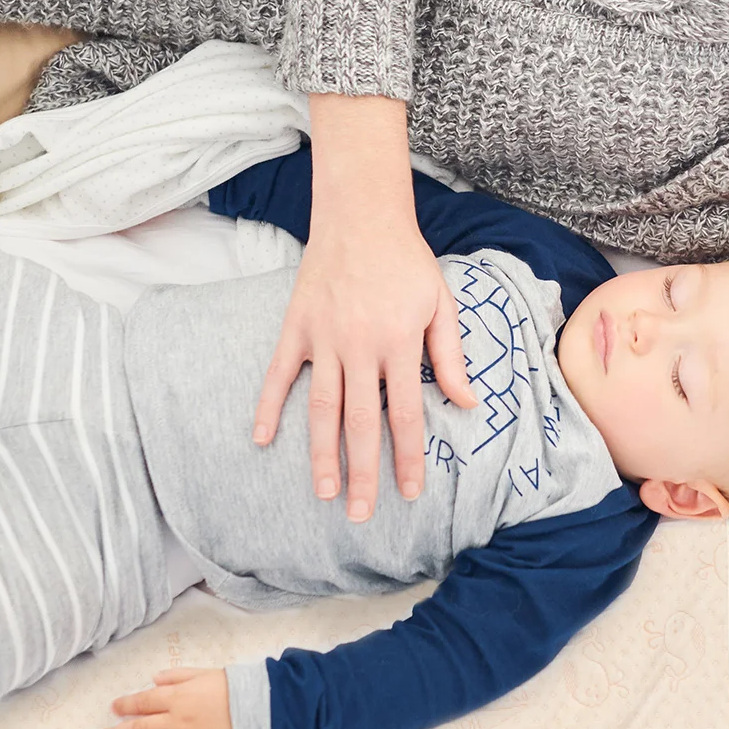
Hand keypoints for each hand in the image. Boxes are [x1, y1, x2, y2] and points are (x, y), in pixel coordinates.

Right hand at [254, 95, 476, 521]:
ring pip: (321, 407)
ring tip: (321, 492)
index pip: (405, 414)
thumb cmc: (407, 261)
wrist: (361, 215)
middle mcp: (360, 346)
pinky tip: (261, 439)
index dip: (408, 457)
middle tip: (361, 514)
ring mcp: (324, 337)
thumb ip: (451, 356)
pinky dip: (268, 406)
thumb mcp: (441, 303)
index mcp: (399, 343)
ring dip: (320, 454)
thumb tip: (467, 404)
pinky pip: (278, 373)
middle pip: (360, 422)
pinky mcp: (297, 326)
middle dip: (362, 472)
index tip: (410, 492)